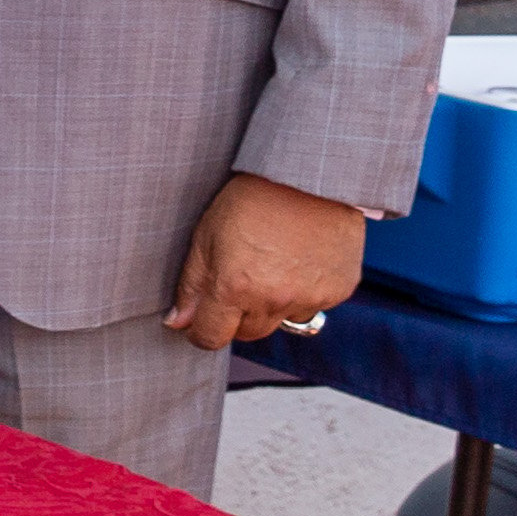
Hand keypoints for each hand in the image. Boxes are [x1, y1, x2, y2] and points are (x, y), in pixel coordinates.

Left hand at [165, 170, 366, 350]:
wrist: (310, 178)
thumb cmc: (251, 200)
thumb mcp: (206, 236)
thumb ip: (191, 285)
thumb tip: (178, 323)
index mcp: (235, 287)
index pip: (211, 337)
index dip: (201, 332)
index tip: (200, 321)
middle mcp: (274, 299)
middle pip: (246, 334)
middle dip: (235, 317)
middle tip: (238, 280)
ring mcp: (310, 297)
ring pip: (280, 321)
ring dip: (271, 305)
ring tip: (271, 264)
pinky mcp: (338, 291)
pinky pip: (313, 306)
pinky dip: (303, 292)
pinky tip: (299, 260)